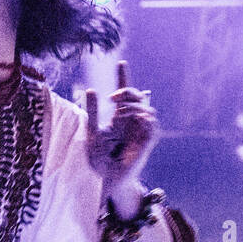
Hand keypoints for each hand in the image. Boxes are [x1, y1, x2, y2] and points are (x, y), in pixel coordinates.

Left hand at [86, 61, 158, 183]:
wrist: (106, 179)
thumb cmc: (98, 160)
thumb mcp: (92, 132)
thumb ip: (92, 112)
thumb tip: (91, 89)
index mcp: (118, 118)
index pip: (123, 94)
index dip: (123, 78)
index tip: (120, 62)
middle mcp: (130, 122)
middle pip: (137, 96)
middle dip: (127, 91)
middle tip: (113, 98)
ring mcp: (140, 130)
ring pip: (146, 108)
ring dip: (133, 105)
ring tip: (119, 111)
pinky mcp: (147, 141)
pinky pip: (151, 122)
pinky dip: (143, 116)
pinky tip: (132, 117)